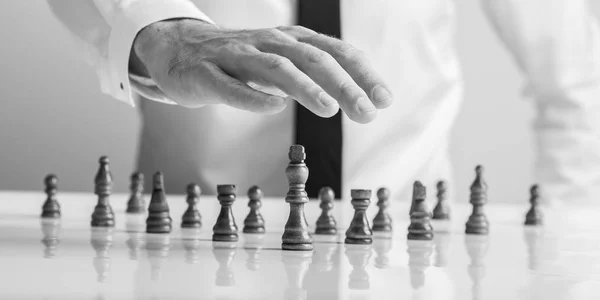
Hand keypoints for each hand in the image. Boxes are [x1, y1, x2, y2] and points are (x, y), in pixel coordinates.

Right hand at [132, 19, 392, 122]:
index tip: (385, 100)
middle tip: (368, 113)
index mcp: (291, 42)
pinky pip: (230, 86)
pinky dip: (252, 97)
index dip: (362, 74)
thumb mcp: (283, 63)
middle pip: (312, 59)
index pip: (335, 52)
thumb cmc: (240, 61)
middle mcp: (268, 43)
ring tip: (329, 110)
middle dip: (344, 85)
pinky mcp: (207, 73)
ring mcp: (236, 56)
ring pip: (276, 68)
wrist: (179, 48)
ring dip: (306, 88)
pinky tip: (273, 108)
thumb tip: (354, 97)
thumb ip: (314, 76)